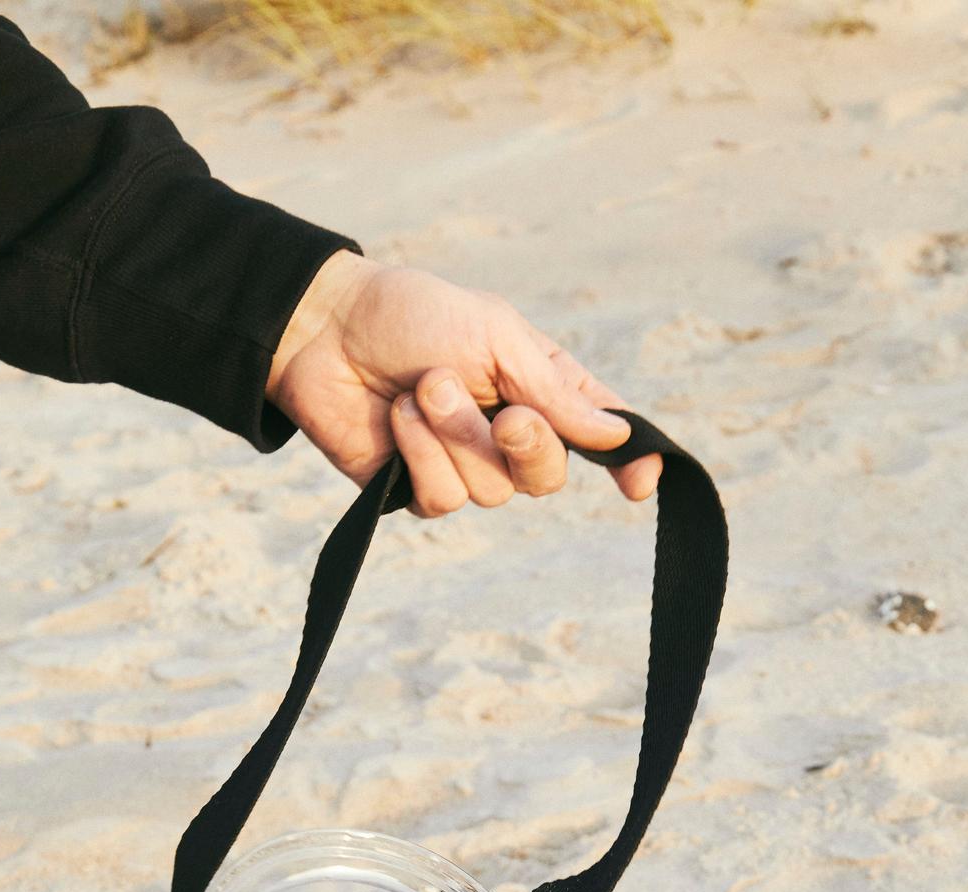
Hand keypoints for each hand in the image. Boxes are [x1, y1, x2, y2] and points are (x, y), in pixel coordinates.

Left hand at [266, 251, 660, 519]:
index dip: (627, 463)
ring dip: (457, 436)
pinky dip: (422, 455)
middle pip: (547, 478)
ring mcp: (463, 467)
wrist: (327, 330)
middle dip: (528, 446)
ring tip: (423, 387)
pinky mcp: (417, 490)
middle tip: (505, 413)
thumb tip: (617, 436)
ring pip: (491, 491)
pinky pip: (443, 500)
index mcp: (539, 389)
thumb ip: (555, 391)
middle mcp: (507, 436)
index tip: (640, 484)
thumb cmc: (413, 316)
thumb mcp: (497, 336)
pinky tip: (399, 419)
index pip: (597, 436)